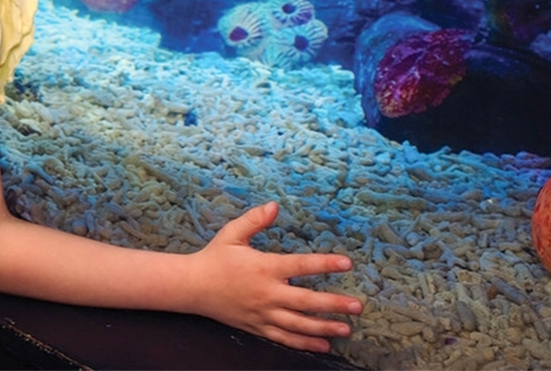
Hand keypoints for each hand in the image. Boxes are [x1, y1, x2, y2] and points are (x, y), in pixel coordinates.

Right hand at [189, 201, 363, 352]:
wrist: (192, 287)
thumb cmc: (215, 257)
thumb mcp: (232, 233)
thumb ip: (255, 219)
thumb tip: (275, 205)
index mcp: (264, 267)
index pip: (301, 265)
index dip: (325, 264)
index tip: (347, 263)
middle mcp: (267, 293)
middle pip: (306, 302)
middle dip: (334, 304)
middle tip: (358, 306)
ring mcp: (263, 314)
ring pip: (299, 325)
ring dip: (324, 328)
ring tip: (347, 329)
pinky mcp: (257, 327)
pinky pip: (285, 338)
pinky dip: (304, 343)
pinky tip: (323, 345)